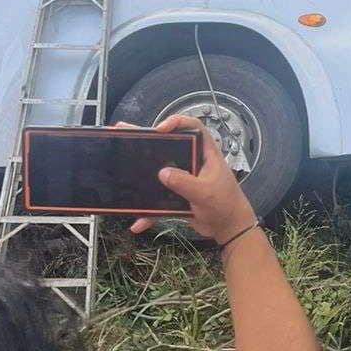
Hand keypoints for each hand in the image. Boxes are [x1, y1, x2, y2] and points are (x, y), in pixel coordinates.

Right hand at [129, 115, 256, 245]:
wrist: (228, 228)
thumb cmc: (226, 205)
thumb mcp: (205, 192)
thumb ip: (185, 182)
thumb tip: (163, 173)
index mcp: (206, 154)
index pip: (194, 128)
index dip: (177, 122)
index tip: (160, 129)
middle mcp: (193, 162)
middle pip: (169, 146)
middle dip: (149, 140)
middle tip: (128, 133)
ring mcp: (184, 178)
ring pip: (159, 171)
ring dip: (142, 172)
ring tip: (121, 163)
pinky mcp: (177, 195)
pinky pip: (158, 200)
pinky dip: (149, 212)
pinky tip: (138, 222)